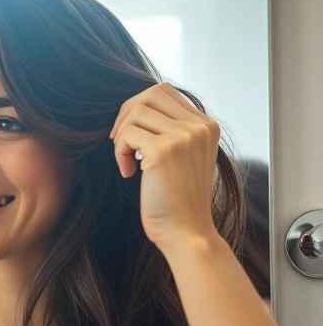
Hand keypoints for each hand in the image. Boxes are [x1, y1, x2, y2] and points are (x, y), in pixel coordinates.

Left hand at [110, 82, 220, 248]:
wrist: (186, 233)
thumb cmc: (177, 200)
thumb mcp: (182, 158)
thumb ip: (171, 131)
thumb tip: (136, 108)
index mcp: (207, 125)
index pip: (164, 91)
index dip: (138, 108)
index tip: (129, 135)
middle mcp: (199, 126)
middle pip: (150, 93)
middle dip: (126, 114)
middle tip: (119, 142)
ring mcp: (184, 137)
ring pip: (136, 112)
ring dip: (121, 136)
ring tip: (126, 162)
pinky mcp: (164, 150)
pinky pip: (127, 135)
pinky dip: (119, 152)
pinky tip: (127, 173)